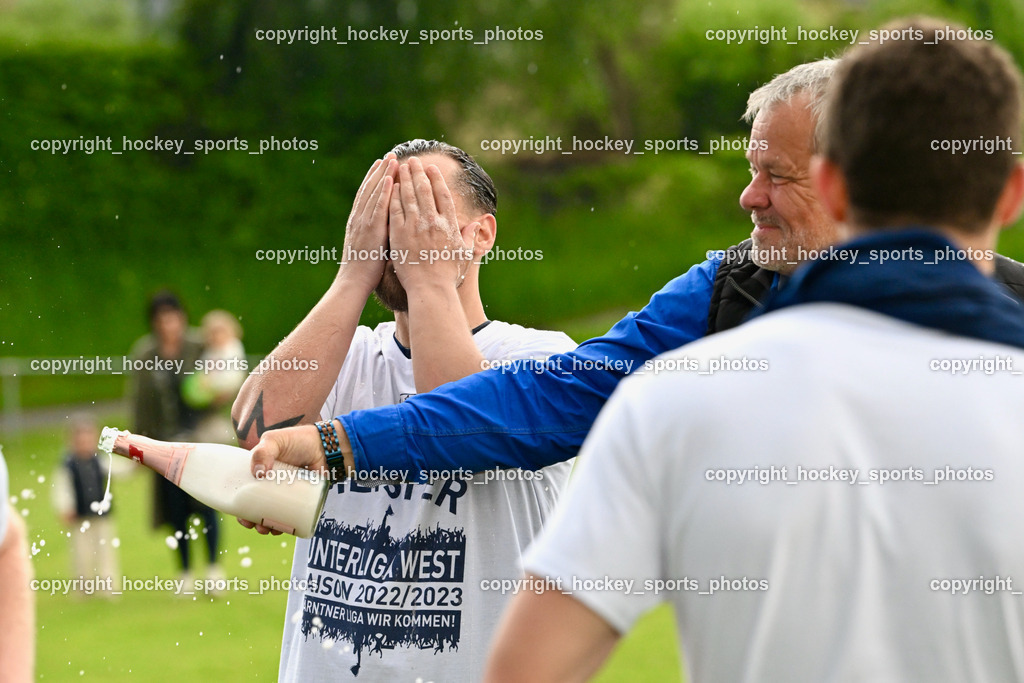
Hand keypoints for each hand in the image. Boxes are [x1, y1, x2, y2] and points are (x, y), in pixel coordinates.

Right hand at [236, 423, 331, 534]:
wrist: (327, 446)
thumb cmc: (299, 440)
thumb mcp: (275, 441)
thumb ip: (263, 452)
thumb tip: (257, 474)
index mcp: (260, 471)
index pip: (245, 491)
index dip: (240, 505)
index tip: (239, 515)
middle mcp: (271, 484)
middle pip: (257, 506)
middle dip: (252, 520)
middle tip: (253, 525)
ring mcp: (286, 493)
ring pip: (273, 514)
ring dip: (266, 526)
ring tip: (266, 529)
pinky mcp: (301, 499)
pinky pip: (292, 516)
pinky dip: (285, 526)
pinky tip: (281, 530)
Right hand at [336, 154, 397, 291]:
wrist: (354, 283)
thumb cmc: (365, 270)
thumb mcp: (372, 247)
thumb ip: (380, 234)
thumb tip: (392, 227)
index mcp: (358, 222)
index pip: (367, 195)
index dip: (374, 179)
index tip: (381, 164)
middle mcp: (359, 218)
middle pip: (370, 189)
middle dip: (379, 171)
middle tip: (389, 155)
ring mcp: (363, 223)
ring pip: (374, 193)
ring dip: (383, 174)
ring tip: (391, 159)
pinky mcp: (370, 229)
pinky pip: (378, 207)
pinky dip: (383, 191)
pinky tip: (391, 178)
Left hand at [389, 157, 479, 290]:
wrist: (430, 289)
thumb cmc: (448, 275)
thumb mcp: (463, 254)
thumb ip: (469, 236)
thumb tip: (478, 223)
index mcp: (448, 225)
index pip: (443, 196)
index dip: (436, 180)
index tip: (432, 169)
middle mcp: (433, 222)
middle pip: (425, 190)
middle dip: (418, 172)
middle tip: (413, 160)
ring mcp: (415, 227)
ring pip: (409, 196)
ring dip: (405, 178)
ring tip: (401, 167)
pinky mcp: (399, 234)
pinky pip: (395, 209)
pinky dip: (393, 195)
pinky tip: (391, 186)